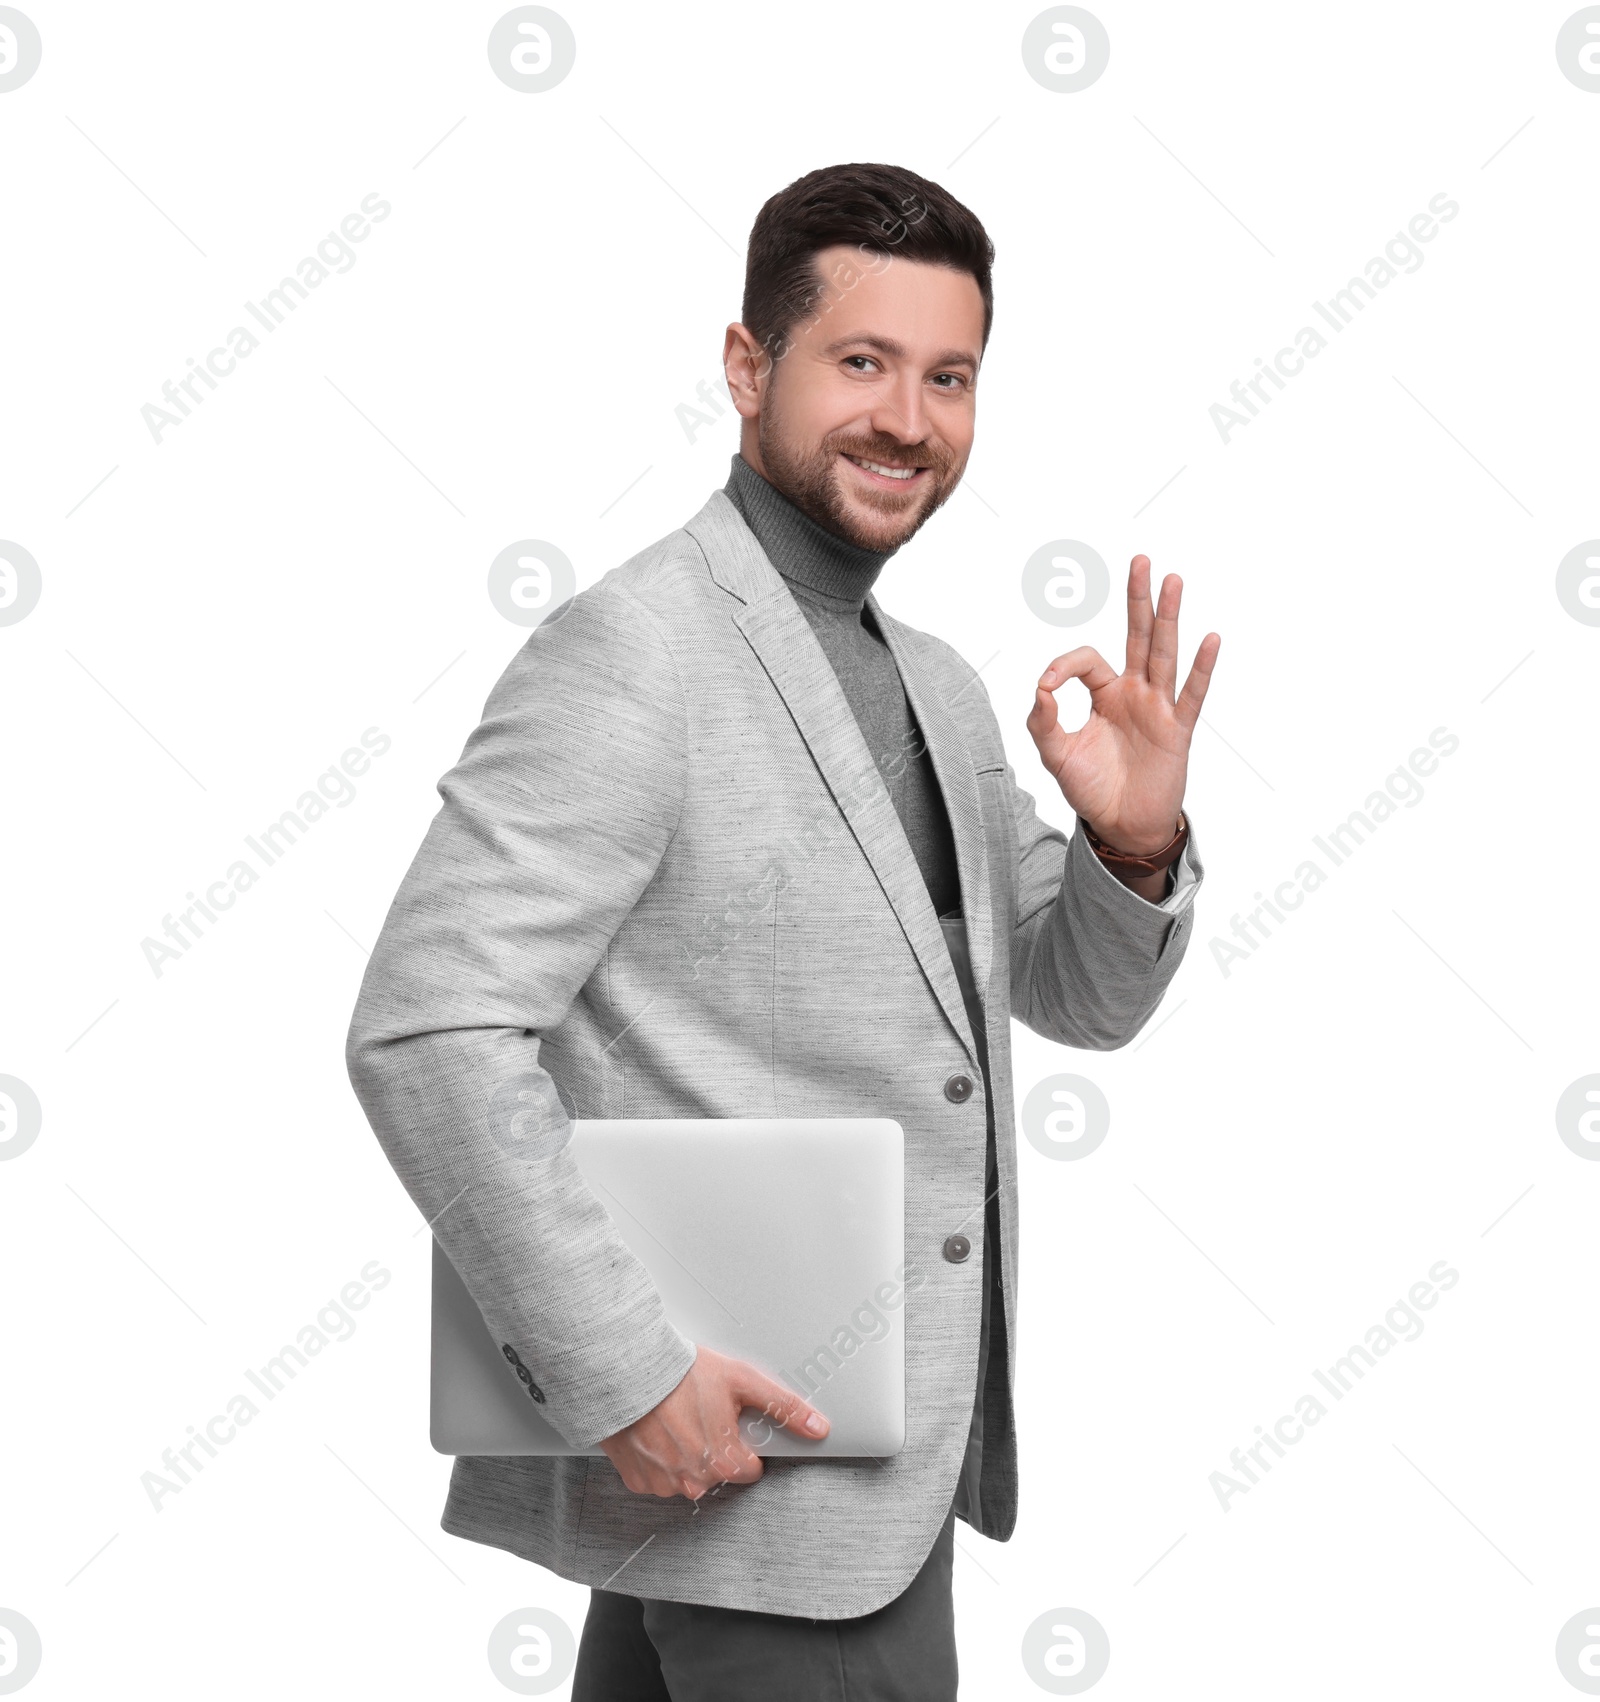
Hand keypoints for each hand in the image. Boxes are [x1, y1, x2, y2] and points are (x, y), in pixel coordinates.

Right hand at [597, 1344, 829, 1499]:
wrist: (627, 1369)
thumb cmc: (681, 1374)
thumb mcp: (742, 1380)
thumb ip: (783, 1406)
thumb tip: (817, 1427)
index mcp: (724, 1464)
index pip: (750, 1469)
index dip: (743, 1442)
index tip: (730, 1422)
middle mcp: (693, 1482)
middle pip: (717, 1472)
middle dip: (713, 1447)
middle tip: (700, 1414)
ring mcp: (663, 1484)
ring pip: (686, 1475)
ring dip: (685, 1453)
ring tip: (676, 1418)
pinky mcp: (637, 1480)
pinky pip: (657, 1475)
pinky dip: (659, 1457)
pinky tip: (656, 1430)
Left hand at [1027, 555, 1219, 854]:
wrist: (1120, 826)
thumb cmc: (1091, 788)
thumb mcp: (1055, 756)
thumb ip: (1042, 722)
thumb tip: (1040, 688)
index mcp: (1104, 694)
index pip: (1086, 660)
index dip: (1063, 666)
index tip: (1046, 687)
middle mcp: (1133, 693)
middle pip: (1136, 637)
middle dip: (1137, 600)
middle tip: (1140, 560)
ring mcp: (1158, 709)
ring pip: (1163, 654)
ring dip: (1168, 618)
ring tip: (1172, 581)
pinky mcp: (1176, 731)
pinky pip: (1191, 695)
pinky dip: (1202, 668)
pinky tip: (1210, 639)